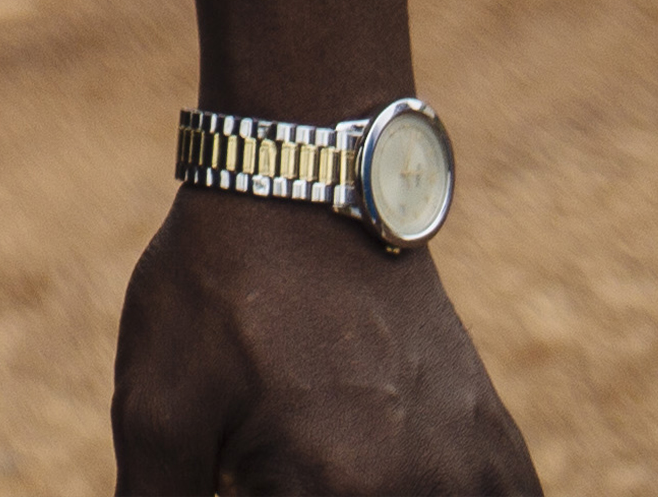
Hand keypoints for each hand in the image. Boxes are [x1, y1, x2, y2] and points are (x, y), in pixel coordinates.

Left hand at [111, 188, 535, 493]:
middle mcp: (424, 495)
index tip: (241, 476)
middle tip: (264, 457)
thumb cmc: (220, 292)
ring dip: (363, 492)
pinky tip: (376, 472)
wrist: (306, 190)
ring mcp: (477, 480)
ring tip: (313, 449)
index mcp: (336, 493)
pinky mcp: (501, 458)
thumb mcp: (156, 402)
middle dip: (291, 492)